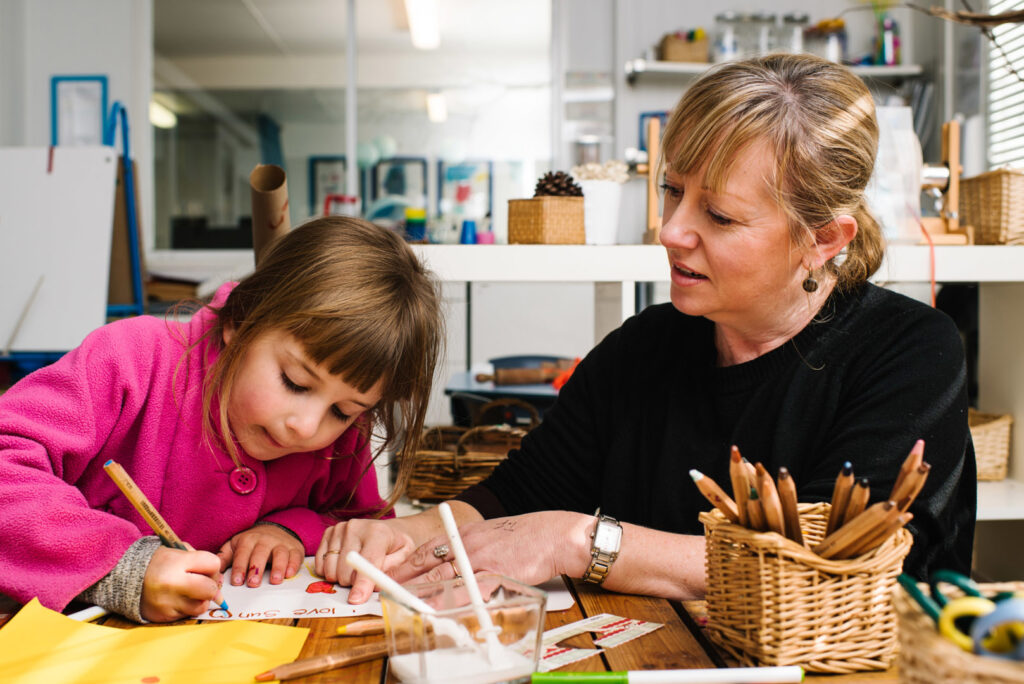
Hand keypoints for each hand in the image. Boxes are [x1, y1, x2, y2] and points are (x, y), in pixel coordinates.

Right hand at [141, 546, 223, 621]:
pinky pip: (187, 615)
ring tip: (189, 592)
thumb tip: (220, 584)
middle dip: (210, 586)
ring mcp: (167, 602)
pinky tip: (177, 599)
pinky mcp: (164, 616)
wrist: (124, 577)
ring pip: (201, 606)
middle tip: (202, 583)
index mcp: (177, 562)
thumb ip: (200, 561)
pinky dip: (186, 608)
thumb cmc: (158, 563)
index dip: (213, 567)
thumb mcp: (177, 551)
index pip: (213, 564)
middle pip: (210, 589)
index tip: (205, 568)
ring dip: (200, 600)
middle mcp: (172, 583)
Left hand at [217, 523, 303, 586]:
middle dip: (256, 568)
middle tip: (253, 583)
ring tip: (275, 581)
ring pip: (280, 554)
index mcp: (247, 539)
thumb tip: (213, 572)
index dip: (239, 567)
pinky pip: (295, 556)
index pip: (242, 553)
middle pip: (260, 553)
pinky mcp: (295, 548)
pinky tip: (290, 574)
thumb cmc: (251, 544)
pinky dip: (293, 565)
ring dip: (278, 567)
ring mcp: (281, 543)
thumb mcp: (235, 546)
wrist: (275, 530)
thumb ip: (224, 558)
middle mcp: (265, 540)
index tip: (237, 581)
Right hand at [315, 518, 415, 602]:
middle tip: (364, 578)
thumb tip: (372, 588)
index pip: (368, 561)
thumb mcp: (403, 558)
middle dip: (353, 583)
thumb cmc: (398, 546)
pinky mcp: (328, 533)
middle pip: (345, 569)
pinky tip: (341, 566)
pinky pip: (320, 564)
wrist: (390, 530)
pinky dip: (329, 571)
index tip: (356, 600)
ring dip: (341, 578)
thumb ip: (389, 572)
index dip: (362, 583)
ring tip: (355, 571)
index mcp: (378, 532)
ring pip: (330, 569)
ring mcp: (339, 529)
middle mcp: (355, 527)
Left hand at [391, 511, 591, 586]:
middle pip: (428, 563)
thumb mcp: (490, 535)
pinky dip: (452, 601)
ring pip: (443, 578)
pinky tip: (440, 609)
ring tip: (403, 603)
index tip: (390, 574)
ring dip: (421, 592)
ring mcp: (480, 559)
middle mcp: (467, 543)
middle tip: (385, 590)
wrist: (554, 534)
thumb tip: (453, 565)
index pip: (427, 548)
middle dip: (404, 578)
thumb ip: (470, 548)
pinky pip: (468, 590)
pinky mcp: (496, 573)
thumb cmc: (525, 537)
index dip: (406, 564)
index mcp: (464, 532)